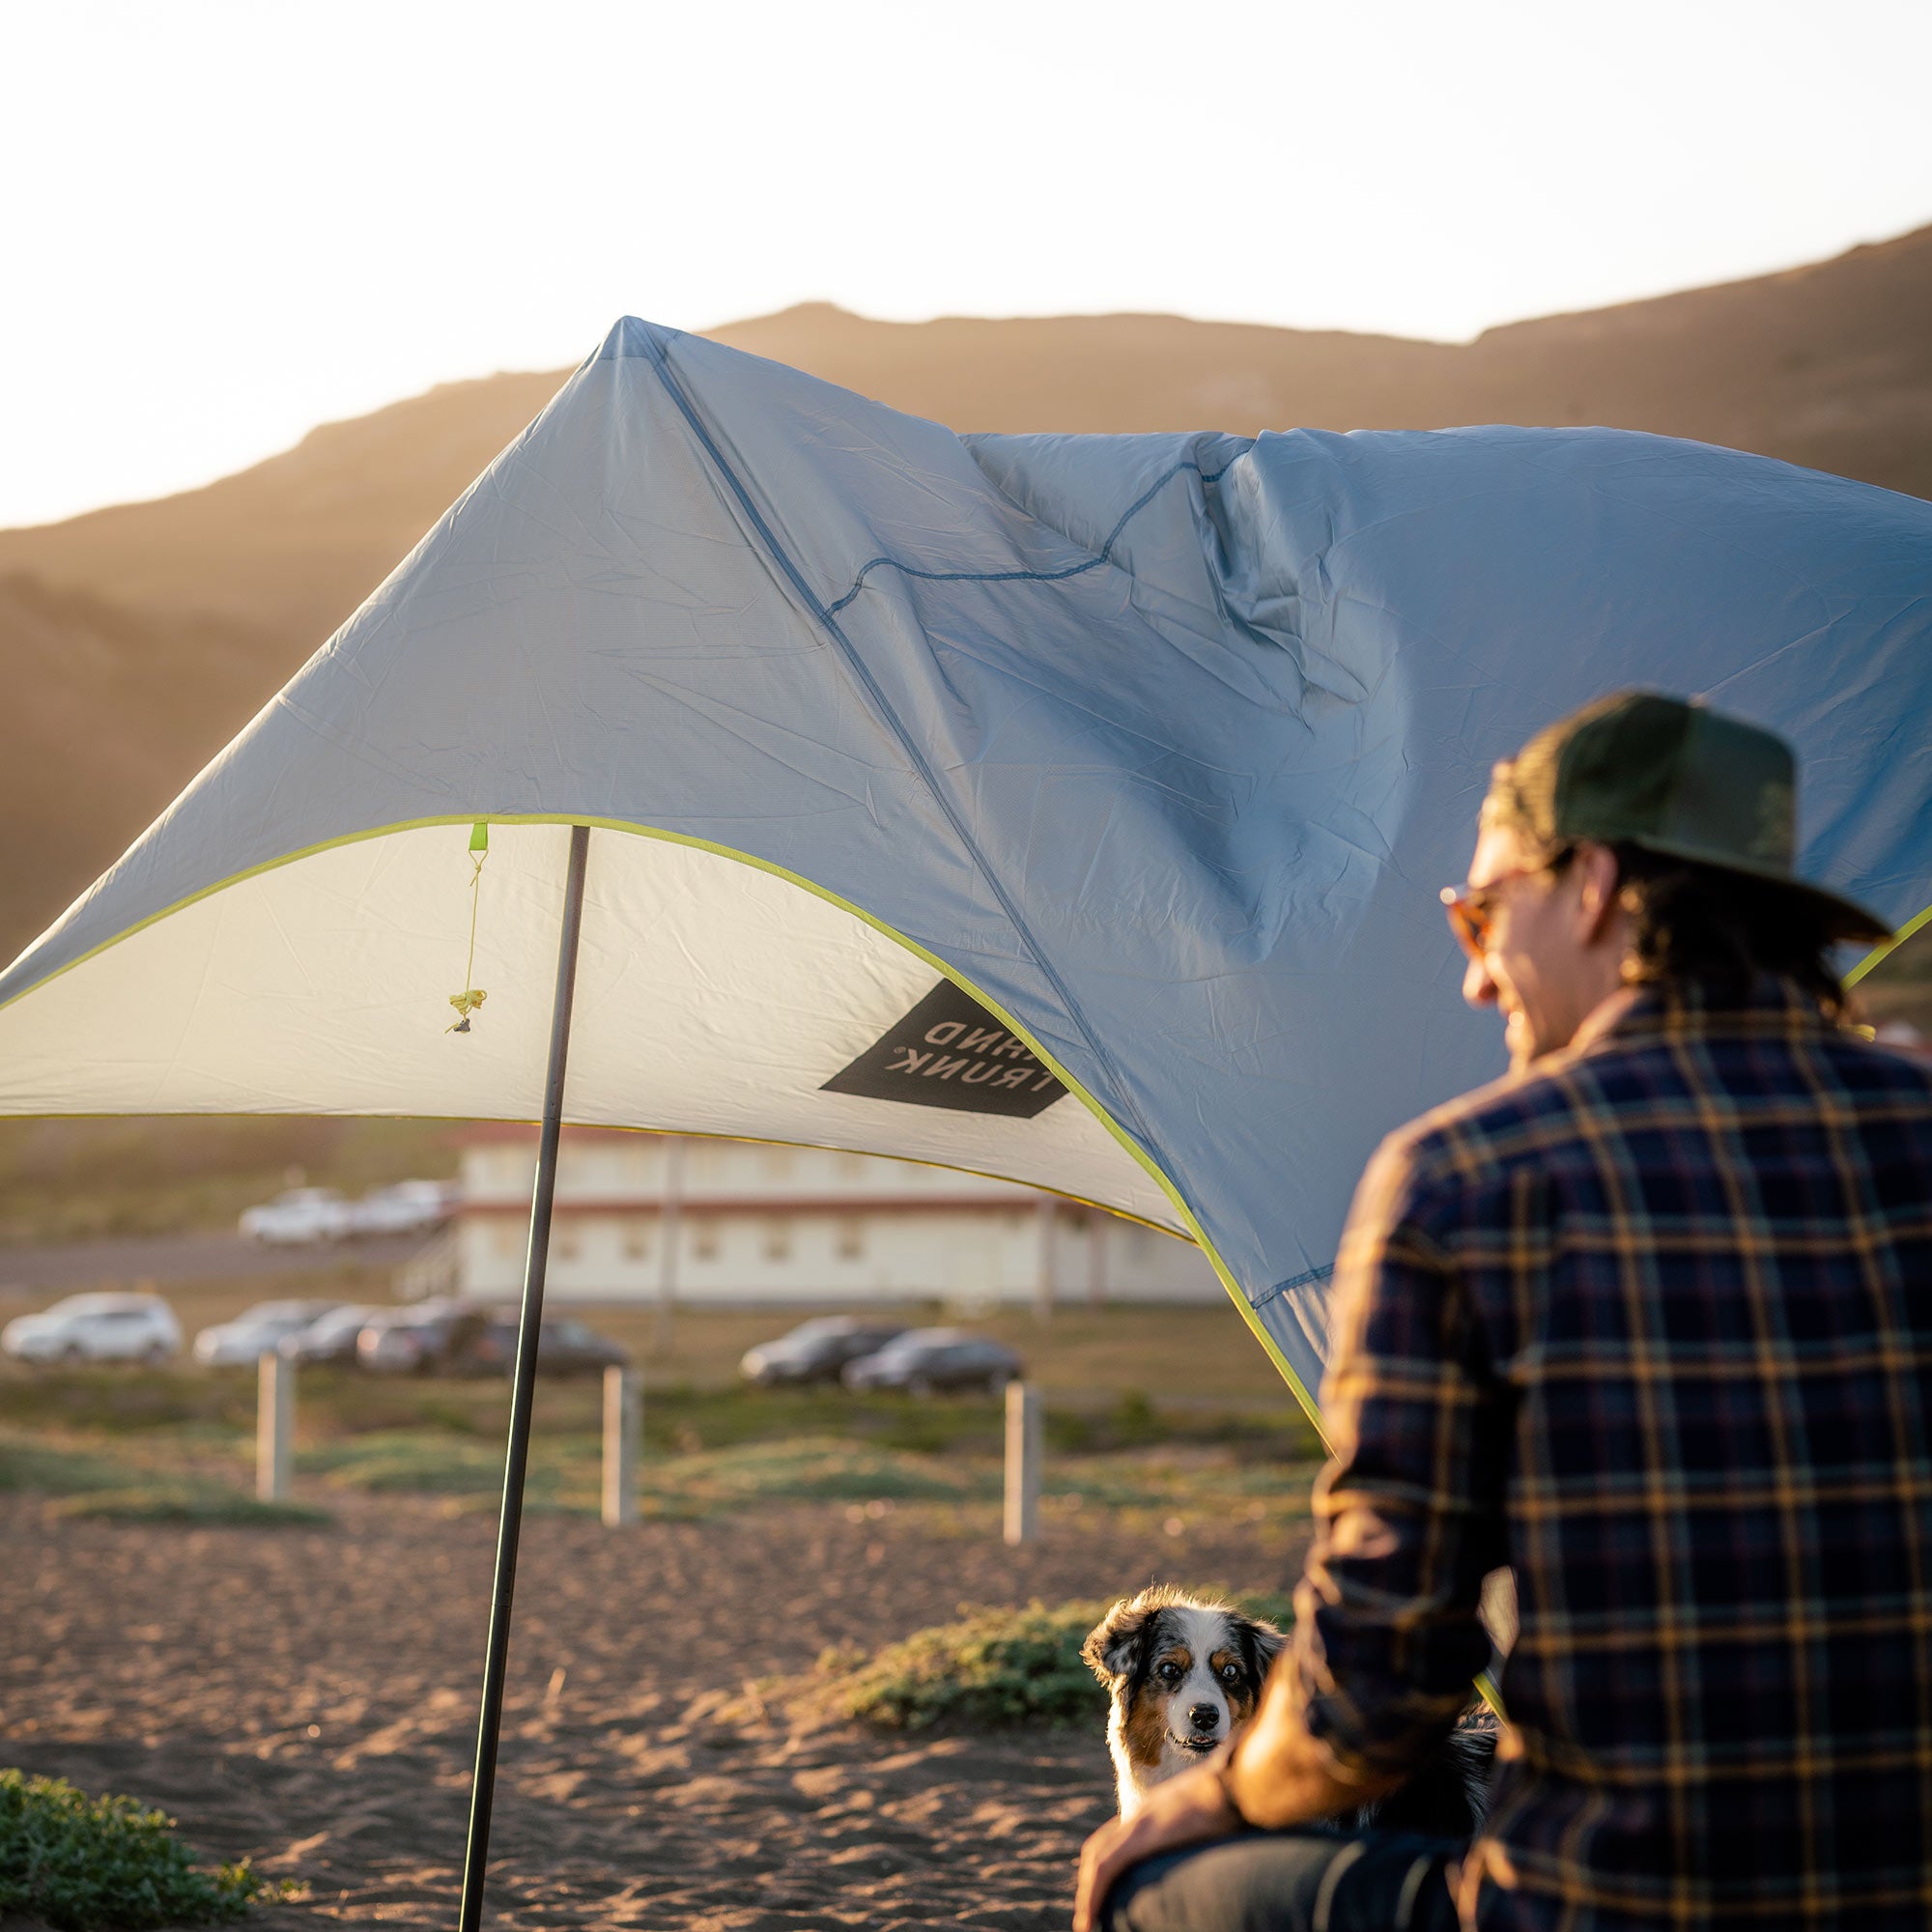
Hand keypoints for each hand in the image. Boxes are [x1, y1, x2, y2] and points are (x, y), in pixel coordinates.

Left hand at [1072, 1761, 1239, 1931]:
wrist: (1237, 1782)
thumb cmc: (1236, 1800)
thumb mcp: (1212, 1818)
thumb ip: (1200, 1834)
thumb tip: (1216, 1854)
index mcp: (1155, 1811)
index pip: (1115, 1837)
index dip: (1102, 1863)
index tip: (1101, 1890)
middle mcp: (1141, 1814)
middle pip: (1099, 1847)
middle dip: (1089, 1881)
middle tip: (1088, 1913)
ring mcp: (1139, 1822)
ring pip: (1097, 1859)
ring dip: (1088, 1892)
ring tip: (1085, 1924)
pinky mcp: (1142, 1834)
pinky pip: (1106, 1866)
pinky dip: (1093, 1892)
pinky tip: (1090, 1917)